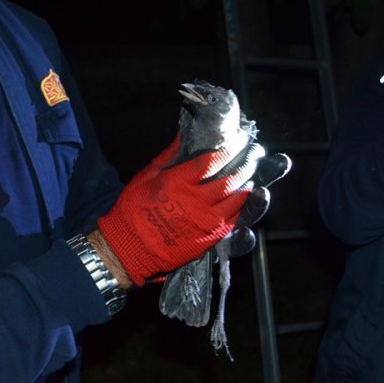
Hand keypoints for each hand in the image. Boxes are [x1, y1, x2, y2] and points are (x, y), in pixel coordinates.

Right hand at [96, 133, 260, 286]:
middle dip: (246, 164)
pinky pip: (234, 222)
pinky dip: (243, 209)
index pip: (212, 161)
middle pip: (231, 179)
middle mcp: (196, 202)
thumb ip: (169, 156)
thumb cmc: (133, 209)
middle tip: (255, 154)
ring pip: (238, 201)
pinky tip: (246, 199)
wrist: (128, 247)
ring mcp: (206, 222)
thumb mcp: (146, 176)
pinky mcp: (209, 239)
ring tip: (253, 175)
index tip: (239, 140)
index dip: (229, 148)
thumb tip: (183, 135)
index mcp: (179, 183)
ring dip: (248, 185)